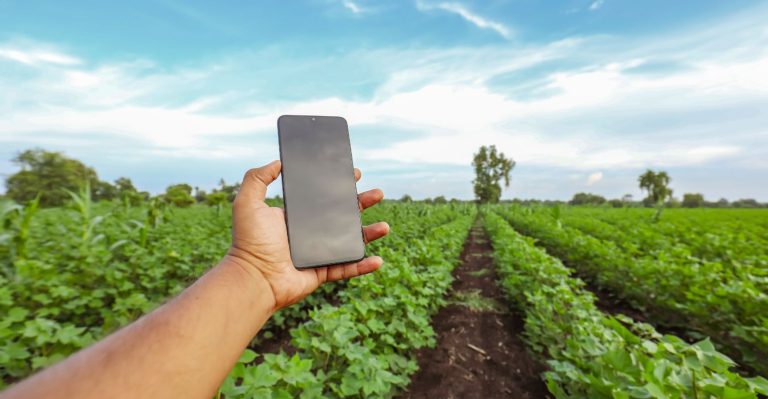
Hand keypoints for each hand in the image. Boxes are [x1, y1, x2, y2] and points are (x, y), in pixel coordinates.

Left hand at [226, 160, 388, 310]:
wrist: (254, 278)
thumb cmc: (249, 243)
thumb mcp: (247, 203)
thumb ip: (257, 178)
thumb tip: (277, 162)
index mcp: (296, 217)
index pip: (323, 197)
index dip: (339, 185)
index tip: (354, 174)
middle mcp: (309, 233)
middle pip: (343, 215)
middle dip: (362, 203)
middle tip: (377, 193)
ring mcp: (318, 253)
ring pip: (350, 241)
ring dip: (370, 233)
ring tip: (385, 226)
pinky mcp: (322, 272)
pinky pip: (348, 268)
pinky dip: (364, 265)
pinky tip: (378, 260)